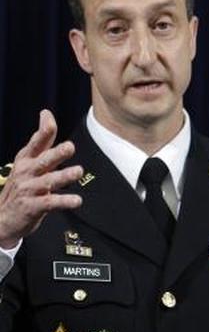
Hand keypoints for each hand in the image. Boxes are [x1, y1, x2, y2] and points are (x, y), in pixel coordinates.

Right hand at [0, 110, 83, 248]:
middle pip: (43, 161)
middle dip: (56, 153)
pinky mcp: (33, 206)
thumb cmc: (22, 185)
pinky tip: (76, 200)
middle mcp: (27, 172)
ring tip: (78, 171)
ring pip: (48, 181)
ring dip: (63, 176)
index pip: (36, 143)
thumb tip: (47, 114)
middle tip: (69, 147)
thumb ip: (42, 140)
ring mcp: (29, 189)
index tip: (48, 118)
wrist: (3, 217)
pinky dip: (64, 201)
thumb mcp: (28, 160)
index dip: (43, 131)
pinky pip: (51, 202)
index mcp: (26, 160)